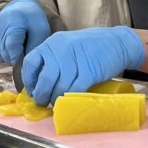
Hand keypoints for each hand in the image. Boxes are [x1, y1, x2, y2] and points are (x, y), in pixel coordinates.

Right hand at [0, 0, 50, 64]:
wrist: (21, 9)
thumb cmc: (33, 22)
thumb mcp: (41, 32)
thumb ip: (33, 48)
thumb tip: (24, 65)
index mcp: (14, 20)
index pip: (11, 46)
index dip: (19, 58)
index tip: (25, 60)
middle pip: (4, 53)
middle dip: (16, 58)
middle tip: (24, 50)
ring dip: (9, 56)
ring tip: (17, 46)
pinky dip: (1, 53)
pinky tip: (8, 45)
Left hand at [22, 27, 145, 105]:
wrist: (118, 43)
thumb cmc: (93, 46)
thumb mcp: (68, 45)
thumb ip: (54, 58)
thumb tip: (40, 81)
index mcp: (53, 43)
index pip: (31, 63)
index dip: (29, 80)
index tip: (32, 89)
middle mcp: (61, 50)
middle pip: (44, 79)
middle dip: (41, 95)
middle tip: (42, 102)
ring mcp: (75, 61)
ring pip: (59, 87)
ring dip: (55, 99)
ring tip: (55, 104)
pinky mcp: (89, 72)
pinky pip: (74, 90)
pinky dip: (69, 98)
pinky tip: (68, 101)